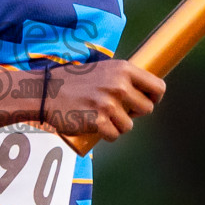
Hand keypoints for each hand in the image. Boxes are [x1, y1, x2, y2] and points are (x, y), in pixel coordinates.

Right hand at [48, 60, 165, 146]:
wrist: (46, 92)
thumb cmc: (74, 81)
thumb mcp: (102, 69)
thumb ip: (123, 77)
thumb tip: (146, 91)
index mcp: (123, 69)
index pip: (158, 87)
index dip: (153, 97)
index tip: (144, 101)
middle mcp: (118, 85)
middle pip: (147, 109)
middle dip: (134, 113)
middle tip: (117, 110)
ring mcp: (108, 104)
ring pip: (129, 126)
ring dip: (117, 125)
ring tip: (101, 116)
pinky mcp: (98, 121)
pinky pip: (114, 135)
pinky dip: (106, 134)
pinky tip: (95, 125)